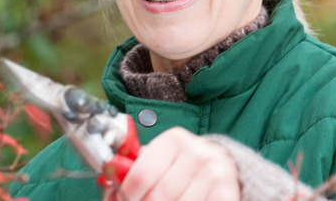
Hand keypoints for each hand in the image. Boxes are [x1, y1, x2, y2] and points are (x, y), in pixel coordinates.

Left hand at [104, 127, 240, 200]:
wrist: (222, 164)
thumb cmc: (180, 163)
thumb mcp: (158, 159)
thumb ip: (133, 171)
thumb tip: (108, 190)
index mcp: (174, 140)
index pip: (141, 174)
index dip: (126, 195)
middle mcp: (196, 153)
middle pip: (158, 196)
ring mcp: (214, 174)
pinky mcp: (227, 193)